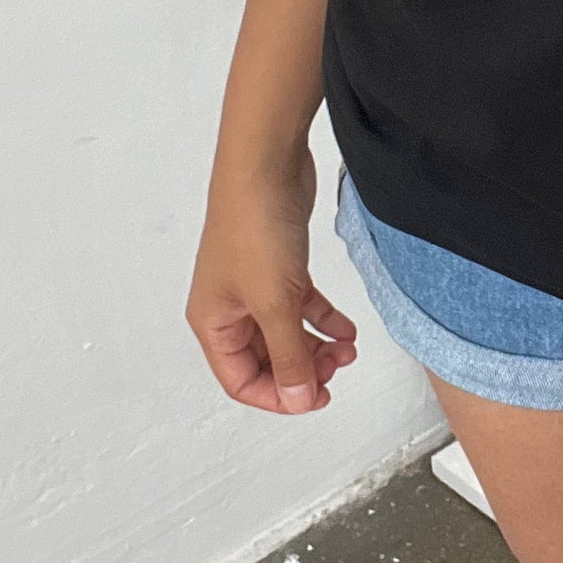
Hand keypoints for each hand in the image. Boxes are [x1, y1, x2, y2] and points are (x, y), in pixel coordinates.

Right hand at [186, 144, 358, 414]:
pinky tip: (347, 327)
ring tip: (348, 350)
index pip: (241, 380)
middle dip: (302, 370)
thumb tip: (297, 398)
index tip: (317, 397)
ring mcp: (254, 284)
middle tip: (337, 370)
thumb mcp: (275, 304)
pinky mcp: (278, 263)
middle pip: (265, 359)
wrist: (267, 164)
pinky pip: (300, 304)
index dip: (278, 396)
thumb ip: (289, 355)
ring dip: (316, 346)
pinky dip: (323, 318)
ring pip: (286, 332)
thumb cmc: (256, 228)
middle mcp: (229, 307)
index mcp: (214, 322)